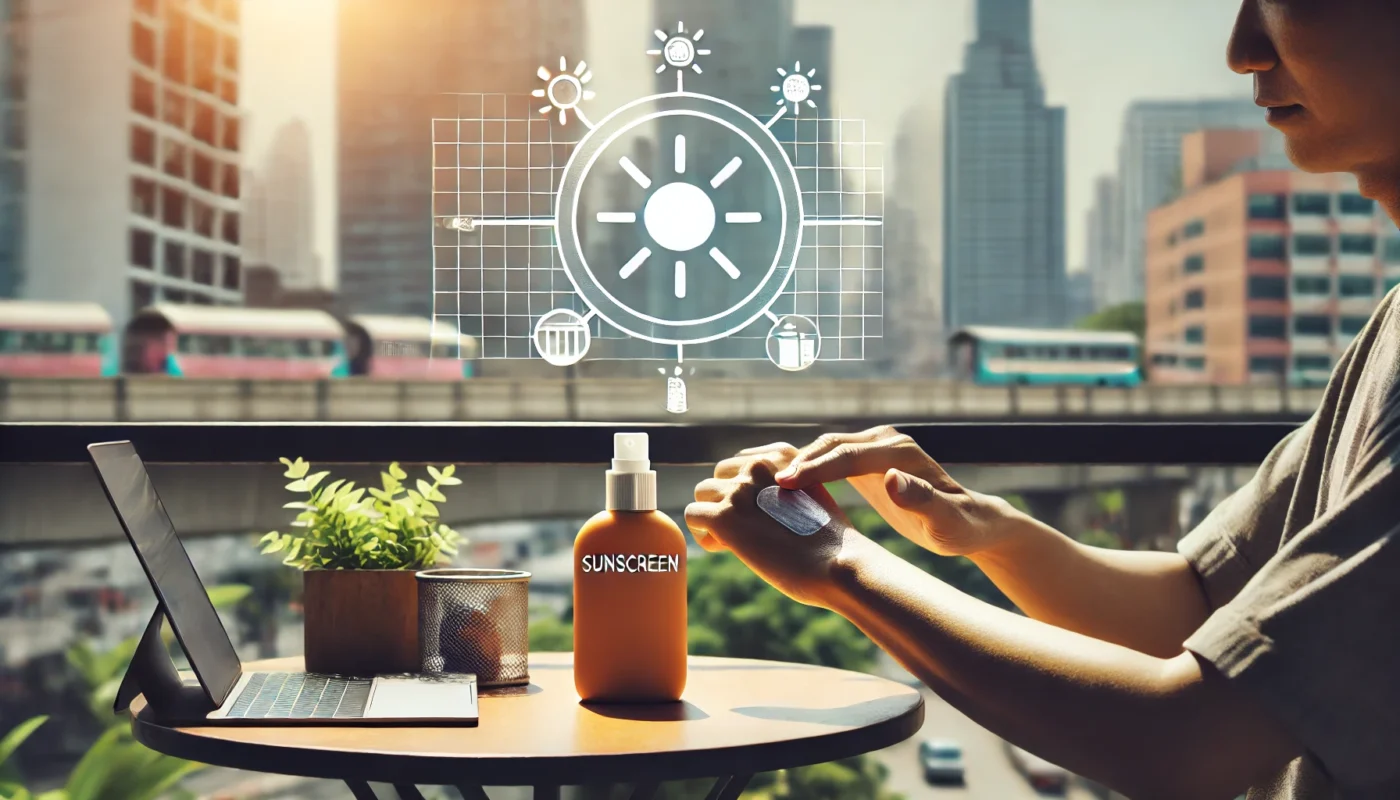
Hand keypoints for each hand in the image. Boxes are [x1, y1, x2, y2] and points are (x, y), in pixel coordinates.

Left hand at [686, 446, 860, 608]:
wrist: (839, 565)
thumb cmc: (832, 543)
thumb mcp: (812, 498)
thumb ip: (784, 489)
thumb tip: (759, 502)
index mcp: (782, 456)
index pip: (741, 463)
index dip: (746, 492)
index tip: (762, 514)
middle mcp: (758, 465)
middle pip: (718, 476)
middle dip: (725, 501)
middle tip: (746, 530)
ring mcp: (740, 490)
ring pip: (701, 493)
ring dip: (712, 517)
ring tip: (734, 541)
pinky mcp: (724, 517)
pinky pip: (693, 515)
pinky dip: (704, 534)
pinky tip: (727, 548)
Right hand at [773, 426, 1014, 557]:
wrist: (969, 521)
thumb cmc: (960, 527)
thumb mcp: (946, 521)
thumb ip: (922, 500)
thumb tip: (892, 479)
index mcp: (899, 453)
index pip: (848, 455)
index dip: (815, 467)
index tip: (785, 483)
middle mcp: (886, 443)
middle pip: (832, 445)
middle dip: (798, 462)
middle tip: (764, 483)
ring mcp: (876, 449)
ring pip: (827, 449)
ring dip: (798, 463)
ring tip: (766, 483)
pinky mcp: (868, 461)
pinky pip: (830, 459)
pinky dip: (808, 469)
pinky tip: (786, 487)